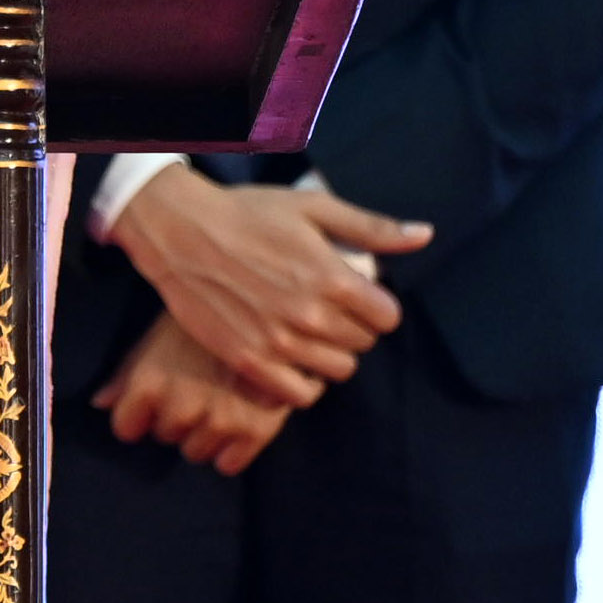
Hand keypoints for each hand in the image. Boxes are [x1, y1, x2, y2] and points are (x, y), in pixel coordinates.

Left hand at [97, 311, 293, 474]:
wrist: (262, 311)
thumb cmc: (198, 322)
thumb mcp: (155, 338)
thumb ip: (126, 374)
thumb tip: (100, 404)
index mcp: (149, 383)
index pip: (126, 428)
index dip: (137, 415)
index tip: (151, 403)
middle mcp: (182, 407)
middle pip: (165, 436)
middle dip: (173, 419)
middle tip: (193, 390)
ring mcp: (220, 421)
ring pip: (196, 453)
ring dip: (202, 434)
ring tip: (217, 401)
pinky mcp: (256, 431)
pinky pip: (228, 465)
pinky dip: (231, 452)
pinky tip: (237, 421)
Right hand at [109, 166, 431, 406]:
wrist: (178, 231)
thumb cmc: (246, 213)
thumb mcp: (311, 208)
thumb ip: (371, 227)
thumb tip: (424, 235)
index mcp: (332, 278)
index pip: (387, 318)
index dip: (374, 306)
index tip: (355, 296)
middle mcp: (310, 315)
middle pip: (362, 345)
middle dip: (352, 328)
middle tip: (325, 310)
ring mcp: (279, 342)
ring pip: (336, 371)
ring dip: (329, 354)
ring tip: (308, 333)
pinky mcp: (249, 360)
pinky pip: (299, 395)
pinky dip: (302, 382)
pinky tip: (290, 359)